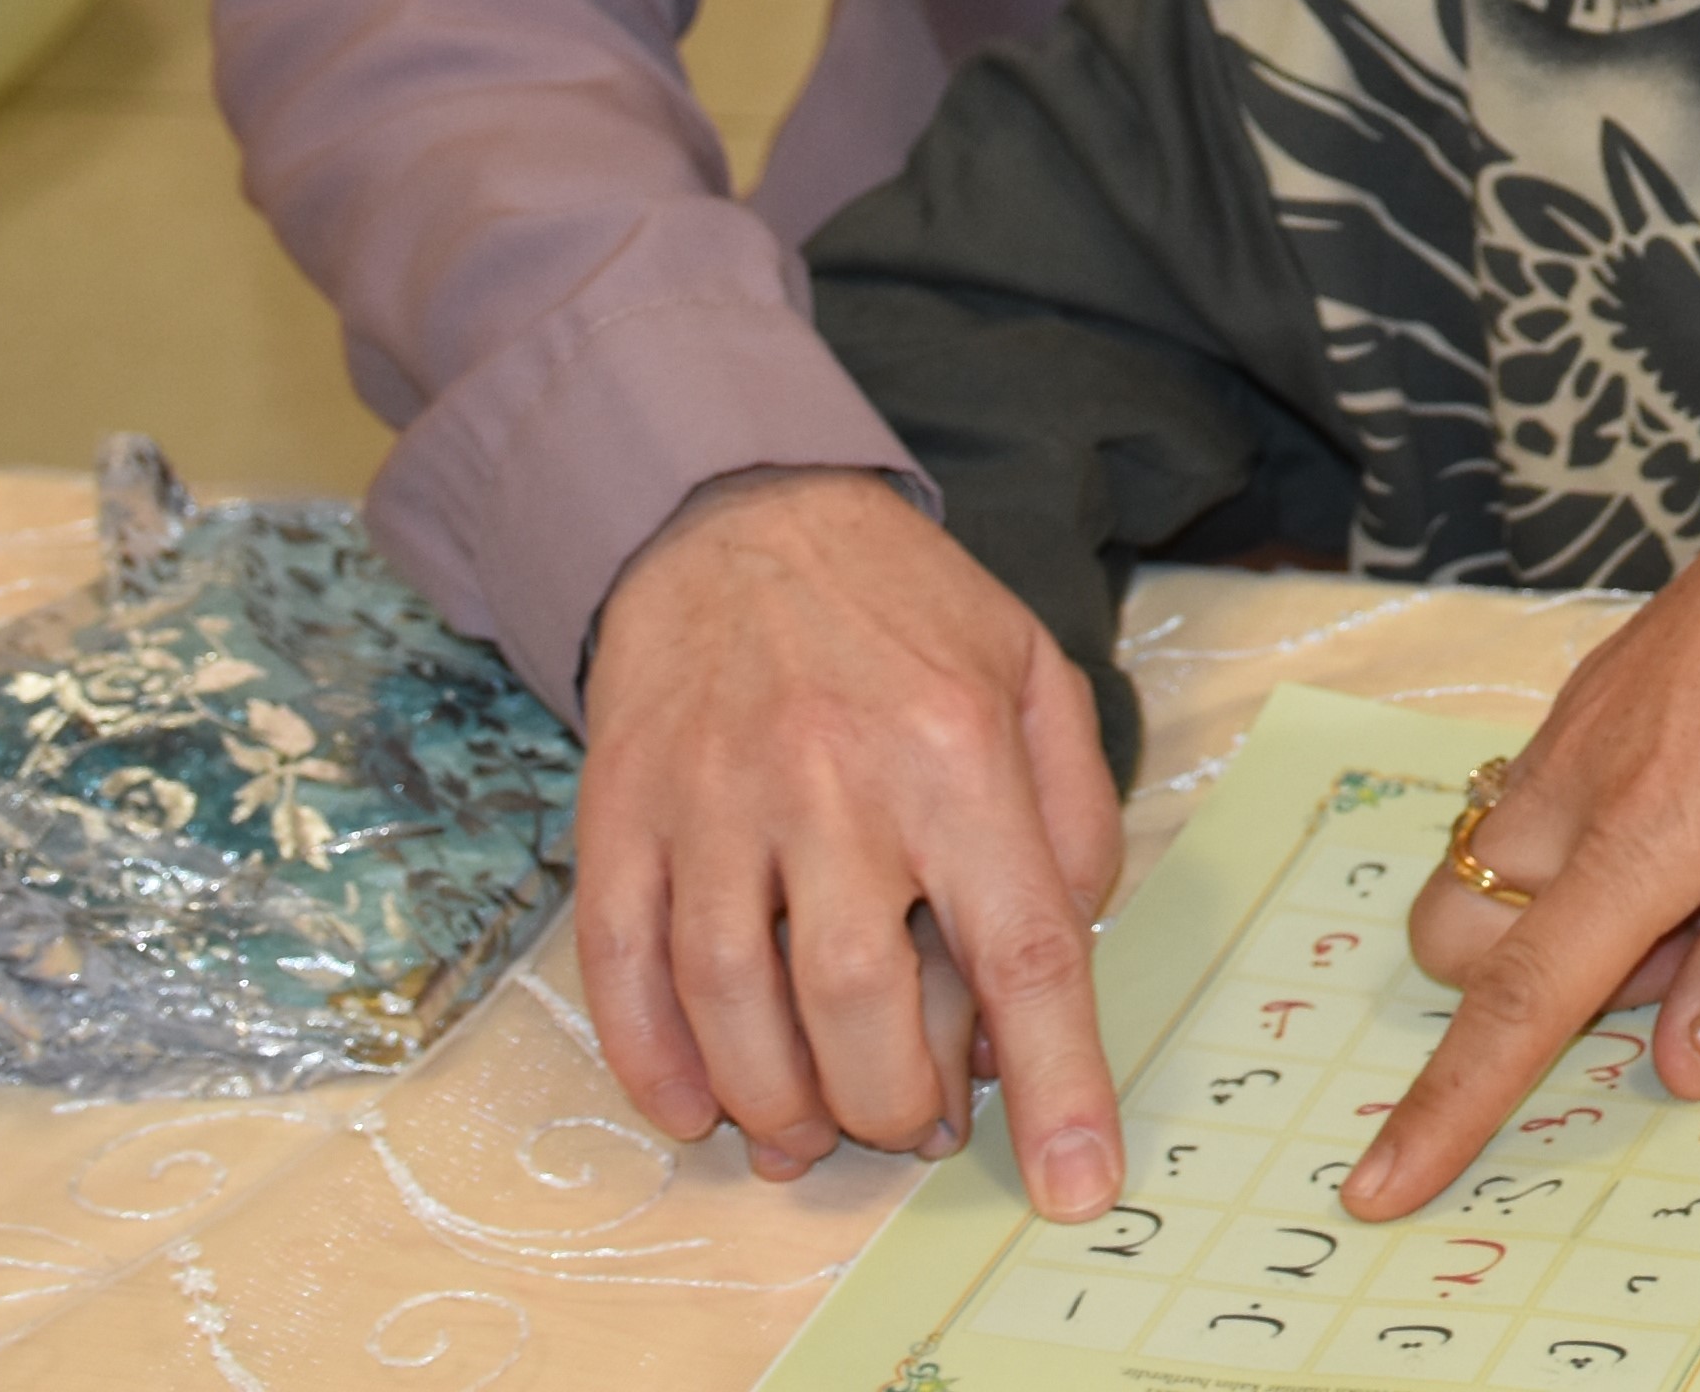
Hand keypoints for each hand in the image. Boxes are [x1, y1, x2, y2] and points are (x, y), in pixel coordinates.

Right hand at [570, 468, 1130, 1219]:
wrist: (736, 515)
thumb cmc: (903, 613)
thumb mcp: (1035, 676)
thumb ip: (1074, 816)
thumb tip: (1061, 960)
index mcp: (957, 749)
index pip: (1024, 948)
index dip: (1057, 1082)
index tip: (1078, 1185)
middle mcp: (834, 777)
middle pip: (859, 1003)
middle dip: (894, 1104)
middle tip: (915, 1122)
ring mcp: (713, 797)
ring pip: (733, 1002)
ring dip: (777, 1102)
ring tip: (813, 1133)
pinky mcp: (621, 811)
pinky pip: (623, 966)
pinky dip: (654, 1062)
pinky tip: (698, 1105)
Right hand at [1347, 382, 1699, 1219]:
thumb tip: (1672, 1065)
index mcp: (1652, 821)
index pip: (1519, 995)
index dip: (1448, 1103)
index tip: (1376, 1186)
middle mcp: (1587, 768)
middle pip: (1465, 932)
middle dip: (1534, 987)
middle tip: (1697, 948)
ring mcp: (1586, 716)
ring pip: (1500, 863)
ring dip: (1575, 915)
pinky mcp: (1607, 681)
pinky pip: (1548, 799)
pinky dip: (1597, 847)